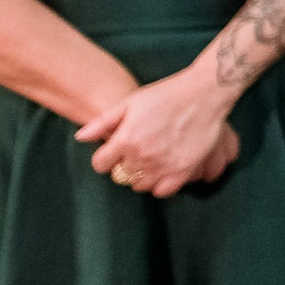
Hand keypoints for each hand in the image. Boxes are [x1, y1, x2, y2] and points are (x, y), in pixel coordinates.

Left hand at [77, 60, 241, 196]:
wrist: (203, 93)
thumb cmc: (166, 94)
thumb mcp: (130, 102)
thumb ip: (103, 122)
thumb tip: (80, 137)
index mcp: (126, 139)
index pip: (101, 164)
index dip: (104, 159)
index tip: (112, 154)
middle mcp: (142, 156)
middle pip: (121, 176)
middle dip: (124, 166)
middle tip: (135, 154)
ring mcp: (163, 165)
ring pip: (140, 185)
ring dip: (141, 176)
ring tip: (150, 161)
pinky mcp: (183, 170)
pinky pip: (163, 191)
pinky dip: (160, 185)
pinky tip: (163, 171)